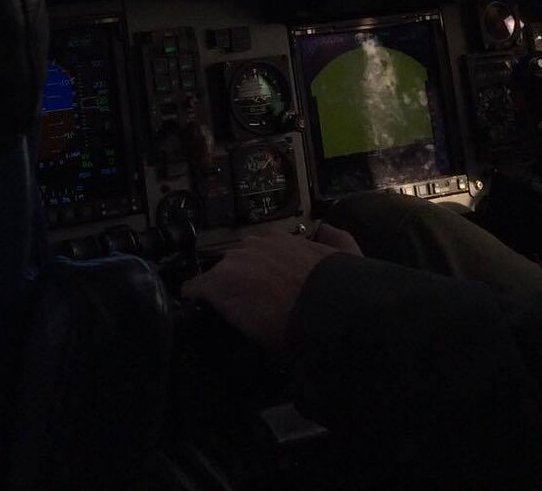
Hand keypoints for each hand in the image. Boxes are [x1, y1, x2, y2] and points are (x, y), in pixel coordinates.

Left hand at [181, 221, 361, 353]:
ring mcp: (233, 263)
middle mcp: (254, 246)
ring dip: (221, 291)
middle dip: (240, 281)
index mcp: (281, 240)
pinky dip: (194, 300)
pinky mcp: (217, 284)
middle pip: (236, 262)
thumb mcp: (347, 255)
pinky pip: (195, 289)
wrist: (325, 310)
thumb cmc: (337, 289)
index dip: (261, 272)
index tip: (266, 289)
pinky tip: (196, 312)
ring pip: (217, 276)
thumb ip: (335, 238)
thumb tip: (327, 228)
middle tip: (250, 305)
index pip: (260, 251)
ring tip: (226, 313)